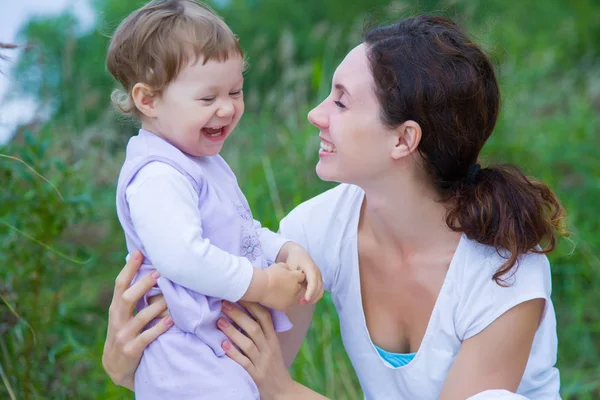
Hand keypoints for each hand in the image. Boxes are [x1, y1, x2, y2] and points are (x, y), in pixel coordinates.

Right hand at [102, 250, 172, 389]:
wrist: (116, 368)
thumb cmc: (125, 333)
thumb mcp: (123, 315)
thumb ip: (132, 296)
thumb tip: (148, 269)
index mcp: (116, 308)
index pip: (119, 285)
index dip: (128, 268)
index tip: (138, 252)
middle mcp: (117, 320)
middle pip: (127, 298)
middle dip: (142, 284)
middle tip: (159, 272)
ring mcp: (123, 336)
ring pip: (140, 318)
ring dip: (156, 307)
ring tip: (170, 297)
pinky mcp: (131, 350)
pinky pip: (146, 337)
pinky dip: (159, 328)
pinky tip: (170, 320)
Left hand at [217, 300, 294, 399]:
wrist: (283, 391)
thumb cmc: (274, 366)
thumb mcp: (272, 346)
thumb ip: (262, 331)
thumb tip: (244, 312)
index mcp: (273, 339)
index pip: (265, 317)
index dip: (252, 304)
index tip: (239, 294)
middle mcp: (269, 348)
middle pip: (254, 328)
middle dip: (238, 314)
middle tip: (223, 303)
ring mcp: (263, 362)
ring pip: (248, 344)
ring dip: (233, 331)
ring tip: (219, 321)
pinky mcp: (256, 375)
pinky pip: (244, 363)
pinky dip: (234, 353)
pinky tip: (223, 346)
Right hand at [262, 263, 304, 311]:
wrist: (260, 286)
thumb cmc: (268, 274)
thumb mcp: (278, 265)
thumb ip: (286, 267)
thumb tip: (289, 269)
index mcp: (295, 277)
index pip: (301, 277)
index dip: (295, 277)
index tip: (288, 278)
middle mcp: (296, 288)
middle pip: (298, 287)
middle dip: (293, 286)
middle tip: (282, 286)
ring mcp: (291, 298)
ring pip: (293, 297)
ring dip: (289, 295)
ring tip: (278, 294)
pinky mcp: (285, 307)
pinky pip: (287, 306)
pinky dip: (283, 303)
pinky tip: (276, 300)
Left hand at [283, 243, 323, 303]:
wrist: (298, 254)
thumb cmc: (293, 260)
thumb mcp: (291, 266)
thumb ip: (293, 276)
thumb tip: (294, 288)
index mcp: (311, 268)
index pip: (313, 282)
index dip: (311, 291)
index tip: (305, 299)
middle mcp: (317, 273)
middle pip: (318, 288)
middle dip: (311, 297)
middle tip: (300, 302)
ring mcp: (319, 277)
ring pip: (320, 291)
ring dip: (313, 298)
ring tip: (302, 302)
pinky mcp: (318, 280)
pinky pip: (319, 290)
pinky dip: (314, 296)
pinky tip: (305, 299)